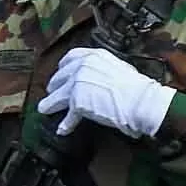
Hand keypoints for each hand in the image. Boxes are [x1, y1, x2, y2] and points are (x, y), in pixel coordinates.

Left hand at [43, 48, 174, 141]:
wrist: (141, 101)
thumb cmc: (138, 88)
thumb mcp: (118, 68)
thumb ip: (103, 69)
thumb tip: (98, 77)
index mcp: (93, 56)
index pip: (70, 58)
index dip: (63, 68)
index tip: (60, 73)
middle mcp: (81, 67)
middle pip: (60, 77)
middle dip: (56, 86)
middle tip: (54, 92)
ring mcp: (77, 84)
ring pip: (57, 95)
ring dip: (50, 104)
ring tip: (44, 109)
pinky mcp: (77, 102)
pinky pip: (68, 115)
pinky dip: (66, 124)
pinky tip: (62, 129)